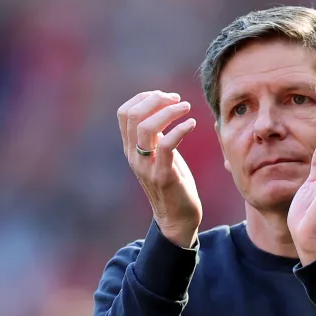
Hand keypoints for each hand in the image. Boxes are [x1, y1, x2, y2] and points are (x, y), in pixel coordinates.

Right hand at [118, 91, 201, 247]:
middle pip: (132, 115)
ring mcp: (146, 167)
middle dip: (156, 100)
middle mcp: (134, 156)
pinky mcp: (163, 176)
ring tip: (186, 108)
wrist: (177, 219)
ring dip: (169, 112)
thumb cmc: (173, 183)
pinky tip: (192, 124)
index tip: (165, 97)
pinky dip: (180, 129)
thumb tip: (164, 108)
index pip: (124, 113)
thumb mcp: (160, 155)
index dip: (144, 98)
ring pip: (146, 127)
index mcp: (131, 148)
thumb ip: (157, 135)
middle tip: (177, 100)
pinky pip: (167, 145)